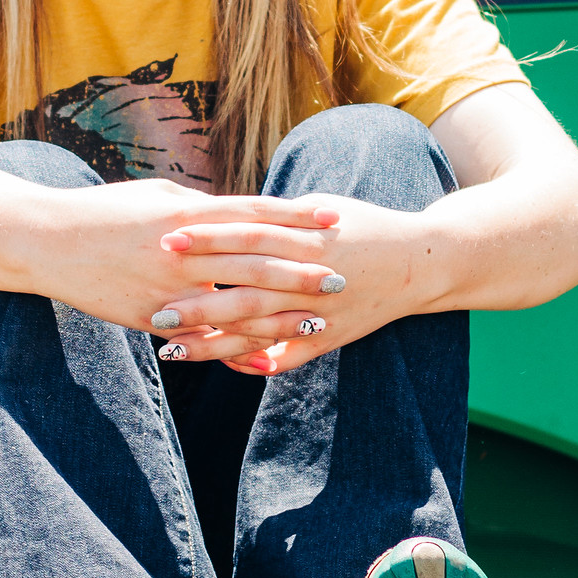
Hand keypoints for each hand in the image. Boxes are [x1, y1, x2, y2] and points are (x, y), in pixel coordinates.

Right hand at [35, 178, 342, 334]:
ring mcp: (168, 287)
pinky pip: (203, 338)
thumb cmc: (104, 211)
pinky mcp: (150, 317)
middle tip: (343, 276)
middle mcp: (183, 249)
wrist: (48, 241)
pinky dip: (236, 348)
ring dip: (280, 316)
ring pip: (235, 305)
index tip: (335, 217)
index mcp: (187, 212)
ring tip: (318, 323)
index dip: (297, 215)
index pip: (254, 212)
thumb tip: (237, 209)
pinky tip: (266, 357)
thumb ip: (201, 207)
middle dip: (302, 270)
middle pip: (256, 260)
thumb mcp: (157, 196)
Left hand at [147, 192, 436, 375]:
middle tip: (155, 312)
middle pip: (246, 290)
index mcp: (305, 237)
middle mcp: (311, 276)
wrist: (422, 260)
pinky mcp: (334, 336)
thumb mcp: (319, 209)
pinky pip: (294, 354)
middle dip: (199, 302)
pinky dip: (264, 363)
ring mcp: (323, 311)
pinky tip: (230, 369)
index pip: (246, 238)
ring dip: (216, 342)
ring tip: (174, 349)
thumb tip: (223, 211)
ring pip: (262, 330)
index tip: (165, 242)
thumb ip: (273, 216)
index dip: (206, 241)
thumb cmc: (363, 225)